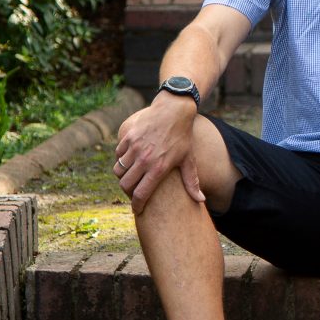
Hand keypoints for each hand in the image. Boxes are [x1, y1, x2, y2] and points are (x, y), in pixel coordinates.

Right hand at [113, 95, 204, 214]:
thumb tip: (201, 200)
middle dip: (127, 192)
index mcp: (159, 168)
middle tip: (133, 191)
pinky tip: (130, 160)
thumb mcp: (188, 159)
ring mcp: (135, 147)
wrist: (174, 110)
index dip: (137, 205)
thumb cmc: (183, 136)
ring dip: (123, 175)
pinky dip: (121, 160)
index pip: (141, 194)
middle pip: (125, 184)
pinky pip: (118, 155)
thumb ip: (192, 181)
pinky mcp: (129, 137)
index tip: (137, 209)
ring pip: (119, 170)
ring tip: (131, 176)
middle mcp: (144, 159)